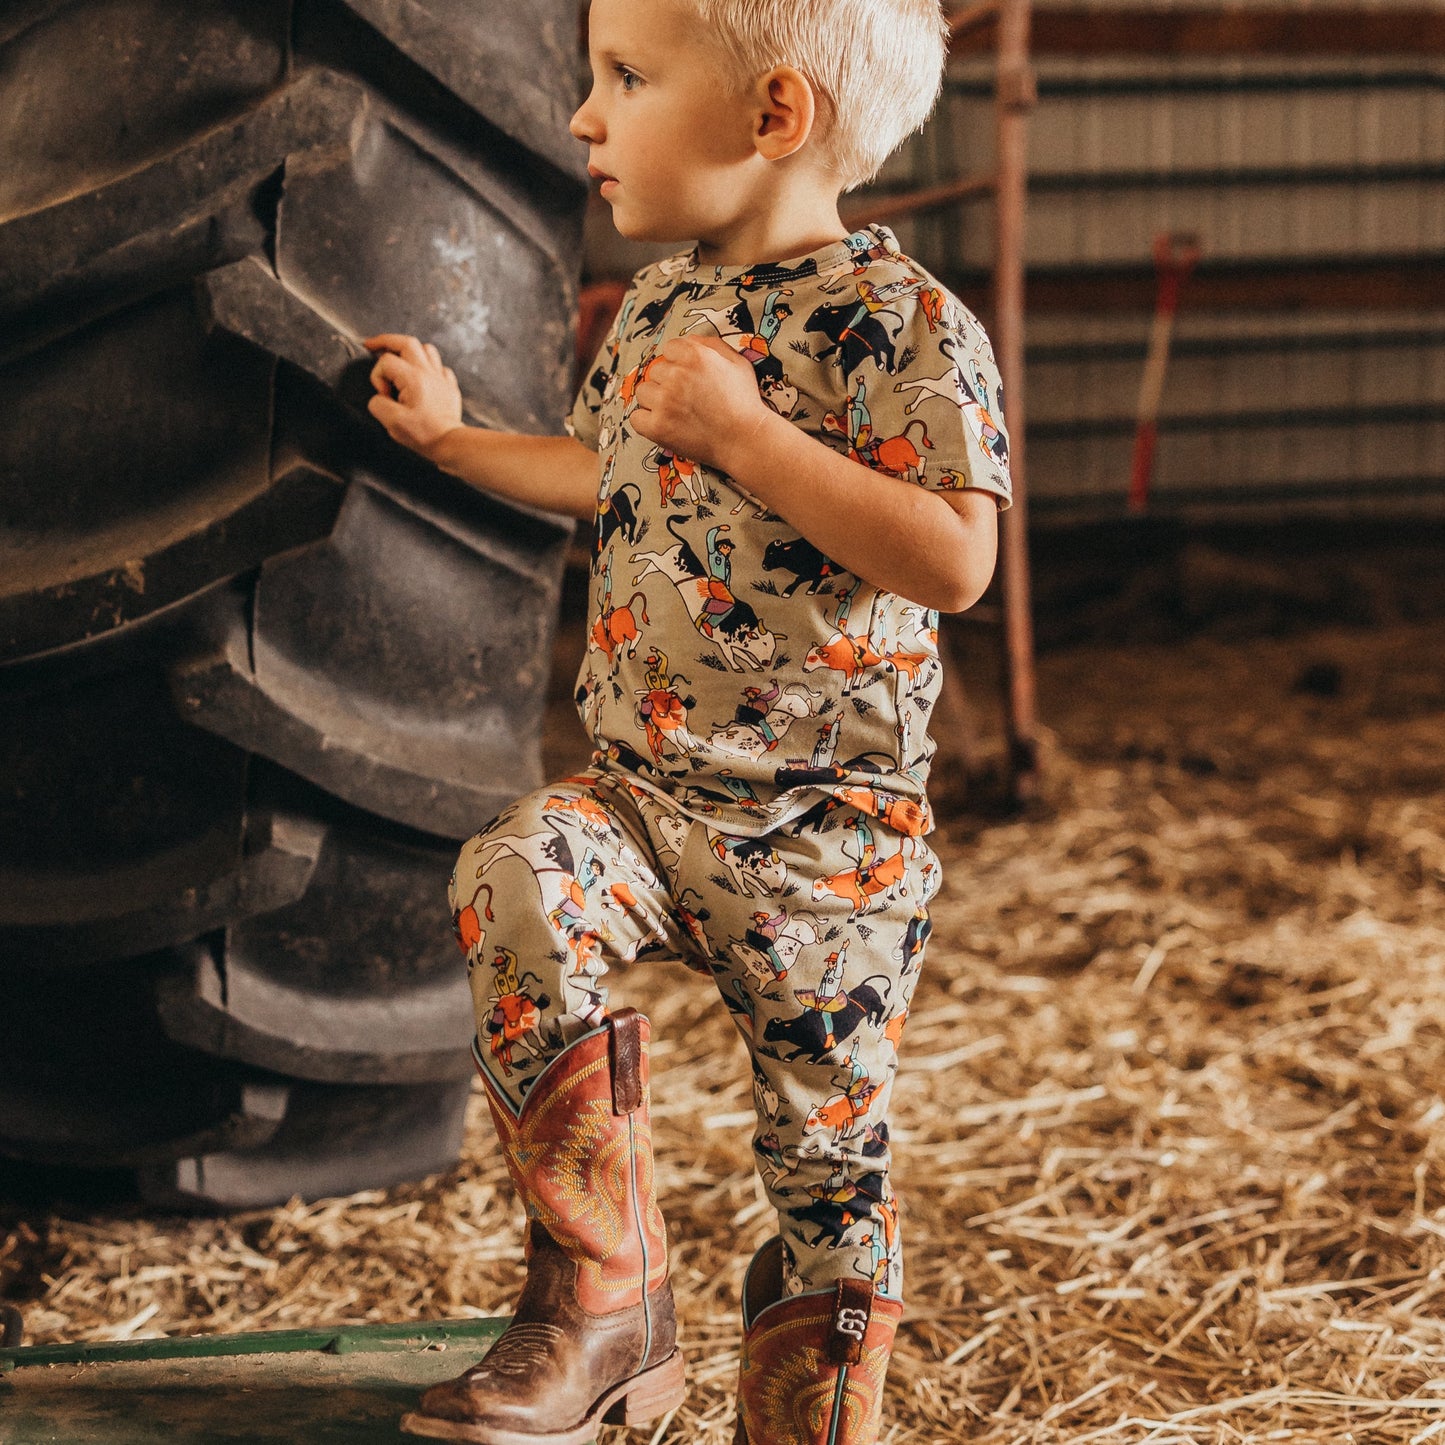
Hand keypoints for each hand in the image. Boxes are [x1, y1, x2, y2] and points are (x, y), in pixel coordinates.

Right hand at [362, 333, 463, 458]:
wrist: (450, 443)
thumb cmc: (424, 434)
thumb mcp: (392, 422)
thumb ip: (378, 404)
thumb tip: (380, 396)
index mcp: (414, 379)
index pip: (386, 361)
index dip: (377, 376)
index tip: (383, 395)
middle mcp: (428, 372)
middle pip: (406, 342)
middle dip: (387, 341)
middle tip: (373, 345)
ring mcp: (441, 378)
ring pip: (426, 349)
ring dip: (409, 350)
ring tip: (398, 358)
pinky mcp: (449, 386)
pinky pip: (439, 366)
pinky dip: (427, 366)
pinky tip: (421, 375)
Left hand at [630, 336, 772, 472]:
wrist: (745, 440)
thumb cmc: (744, 401)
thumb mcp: (737, 363)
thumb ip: (711, 345)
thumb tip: (688, 340)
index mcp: (694, 355)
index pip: (669, 349)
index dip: (679, 363)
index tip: (689, 378)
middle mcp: (676, 375)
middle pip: (655, 371)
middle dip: (668, 383)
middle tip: (686, 399)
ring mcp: (664, 402)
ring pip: (643, 392)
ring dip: (655, 401)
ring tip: (676, 413)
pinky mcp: (657, 426)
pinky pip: (636, 417)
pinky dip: (646, 422)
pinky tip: (664, 424)